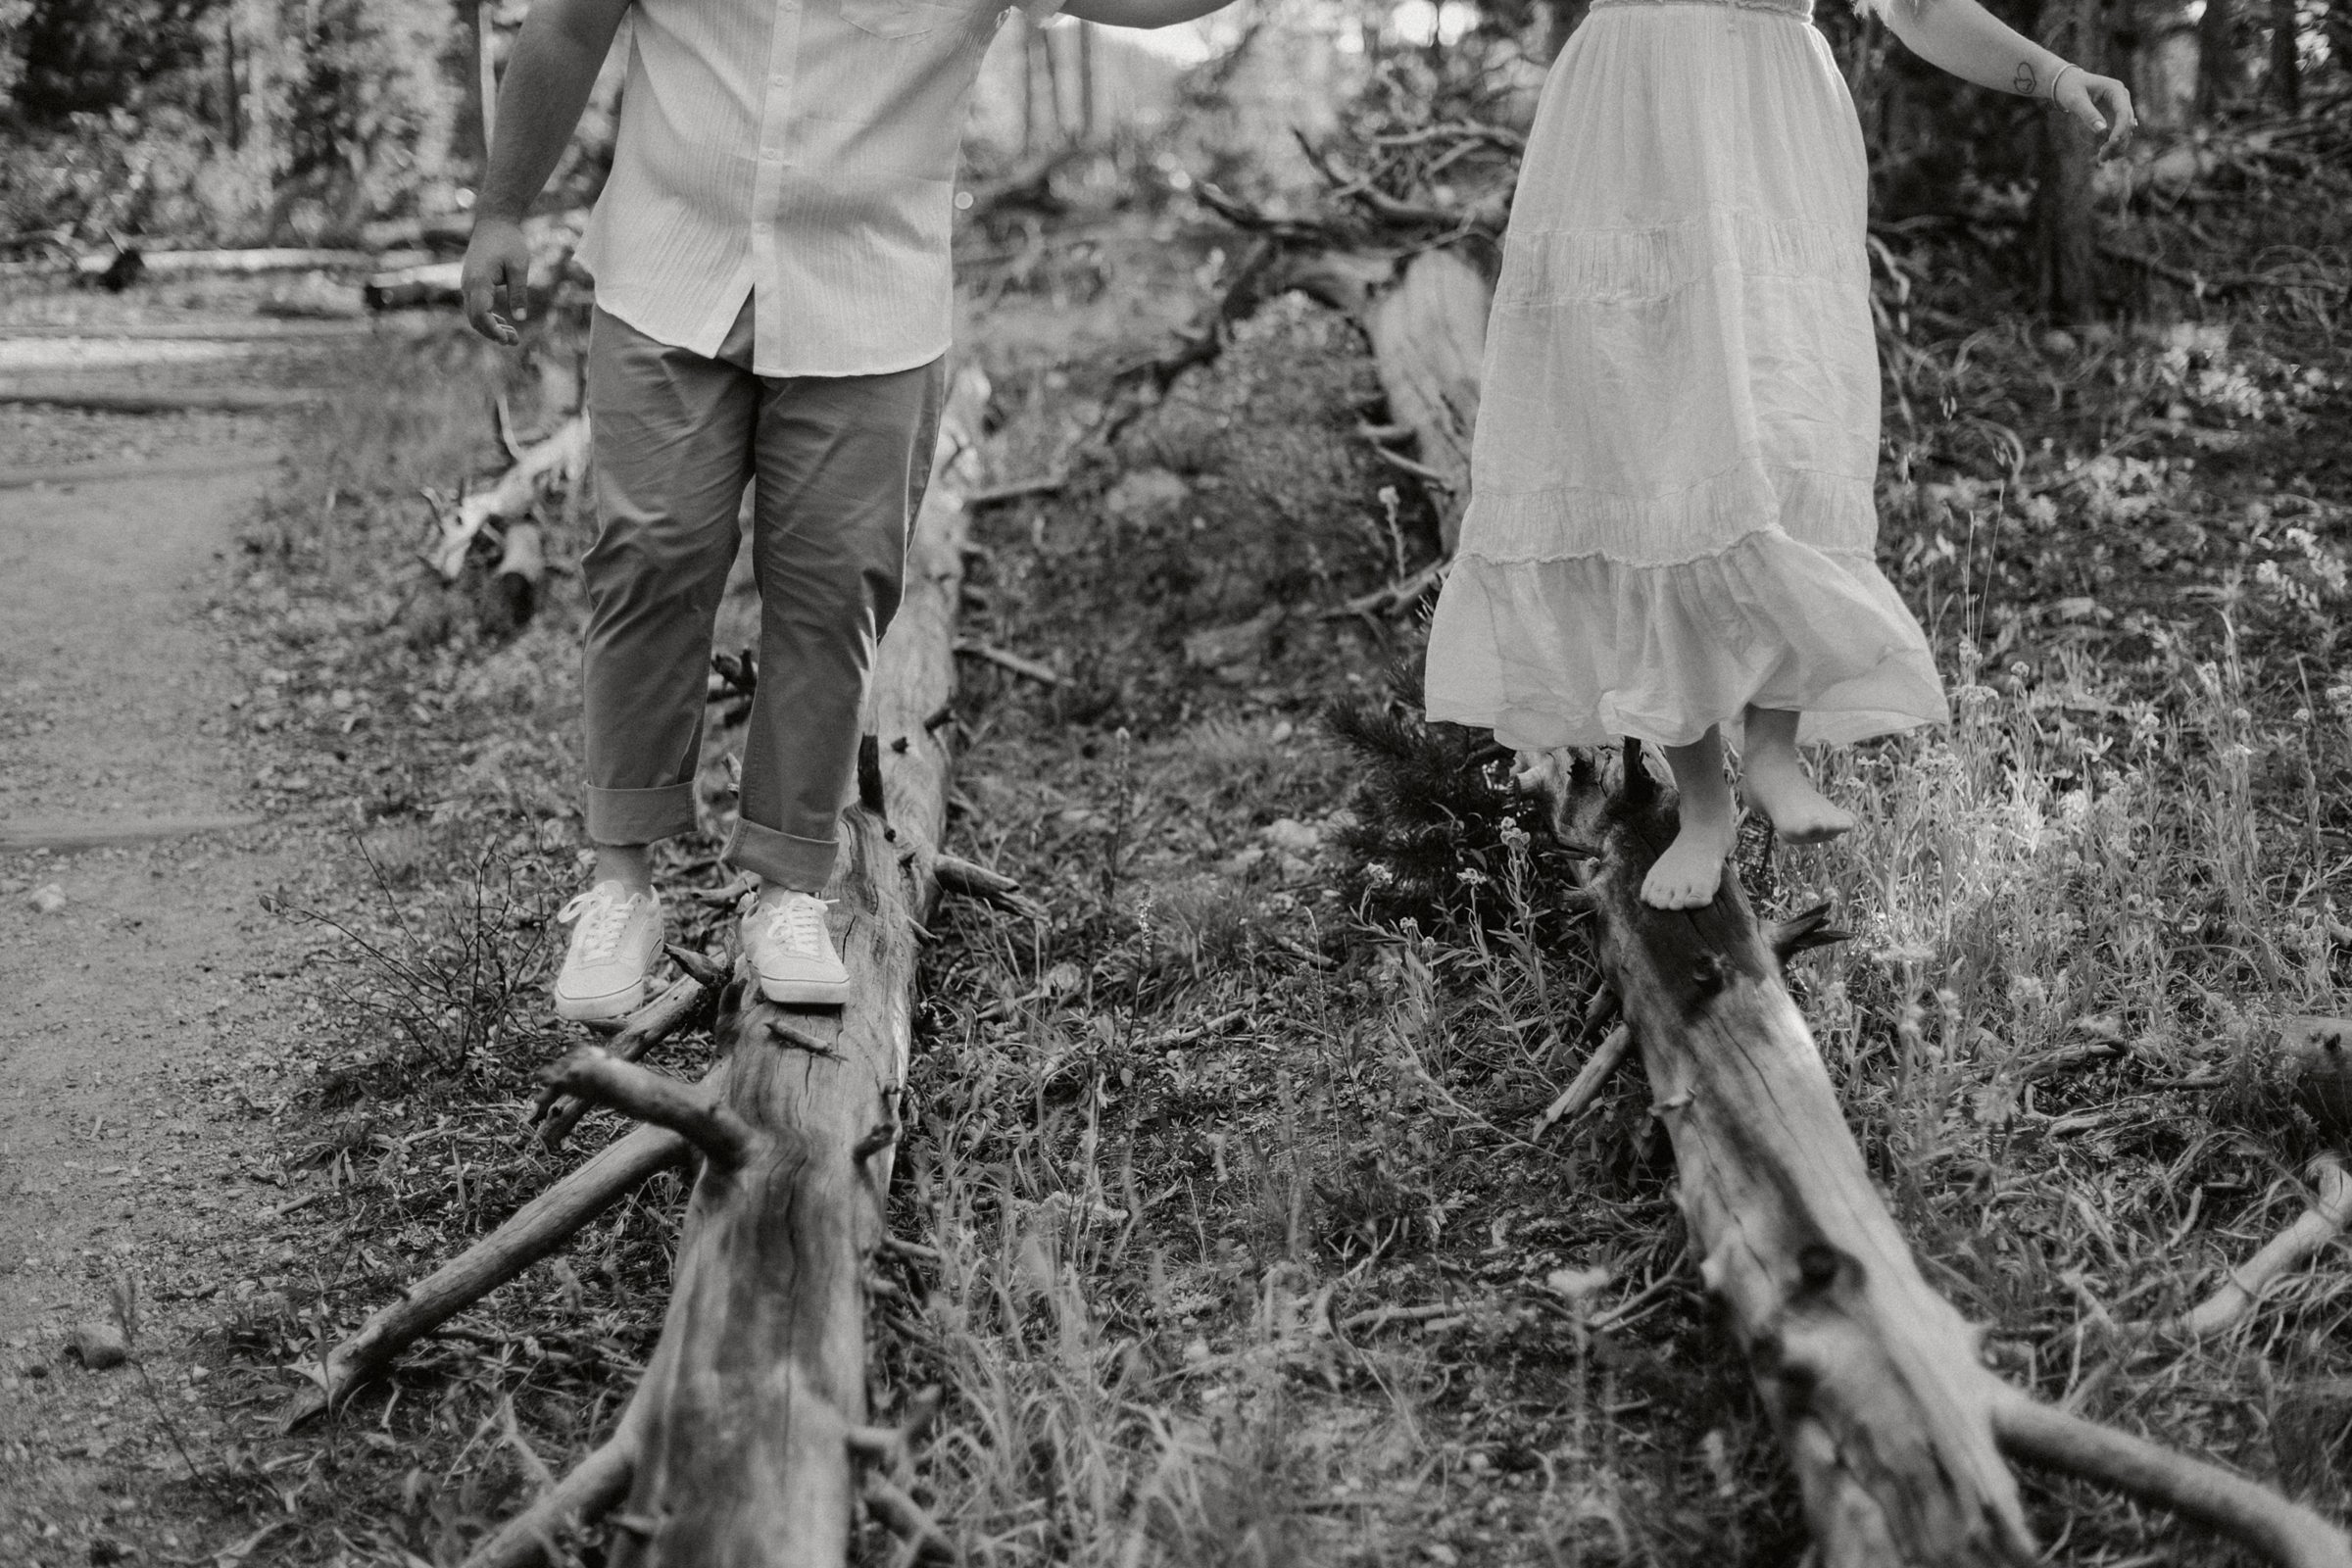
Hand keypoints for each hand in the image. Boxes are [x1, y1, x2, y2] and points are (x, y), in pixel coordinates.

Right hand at [462, 217, 530, 345]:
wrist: (494, 222)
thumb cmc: (508, 241)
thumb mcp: (519, 266)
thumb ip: (519, 292)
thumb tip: (520, 318)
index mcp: (478, 280)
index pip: (480, 314)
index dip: (492, 329)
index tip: (507, 339)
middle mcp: (468, 284)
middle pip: (475, 319)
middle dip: (493, 333)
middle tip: (515, 342)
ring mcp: (468, 284)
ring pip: (474, 315)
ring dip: (491, 328)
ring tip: (513, 337)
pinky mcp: (472, 283)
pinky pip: (476, 307)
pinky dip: (488, 318)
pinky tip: (504, 323)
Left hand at [2054, 66, 2134, 161]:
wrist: (2068, 83)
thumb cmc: (2070, 88)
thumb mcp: (2075, 100)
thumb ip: (2088, 114)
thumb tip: (2102, 131)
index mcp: (2116, 90)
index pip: (2124, 112)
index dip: (2120, 129)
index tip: (2111, 143)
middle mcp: (2122, 99)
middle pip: (2127, 123)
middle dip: (2117, 141)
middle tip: (2102, 157)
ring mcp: (2120, 108)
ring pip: (2125, 131)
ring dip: (2117, 146)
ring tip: (2102, 159)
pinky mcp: (2115, 117)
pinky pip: (2118, 133)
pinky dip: (2113, 145)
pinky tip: (2103, 155)